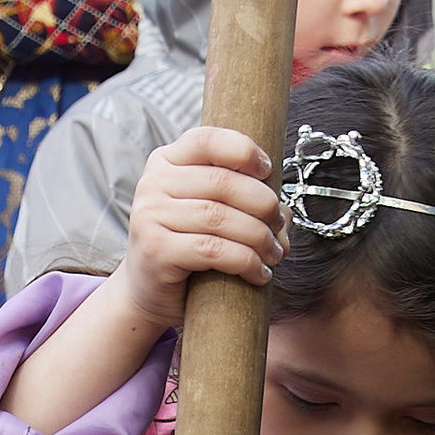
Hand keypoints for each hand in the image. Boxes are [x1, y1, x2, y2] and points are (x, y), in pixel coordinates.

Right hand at [108, 127, 283, 331]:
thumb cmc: (188, 249)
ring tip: (274, 254)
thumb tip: (285, 214)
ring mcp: (149, 216)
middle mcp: (153, 183)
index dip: (244, 151)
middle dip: (262, 204)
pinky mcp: (156, 250)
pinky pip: (212, 250)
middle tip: (278, 226)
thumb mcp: (210, 213)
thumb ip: (242, 200)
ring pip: (219, 217)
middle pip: (221, 182)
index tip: (269, 171)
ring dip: (258, 237)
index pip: (208, 141)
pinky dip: (245, 262)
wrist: (150, 293)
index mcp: (167, 161)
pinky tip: (259, 273)